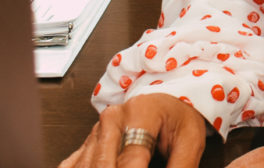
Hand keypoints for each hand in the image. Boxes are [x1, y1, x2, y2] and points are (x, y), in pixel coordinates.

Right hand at [59, 93, 207, 167]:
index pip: (131, 159)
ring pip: (86, 166)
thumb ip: (182, 166)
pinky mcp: (87, 143)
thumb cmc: (177, 117)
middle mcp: (112, 119)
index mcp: (139, 113)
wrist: (165, 102)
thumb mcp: (190, 139)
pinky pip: (73, 164)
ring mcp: (96, 131)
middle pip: (103, 164)